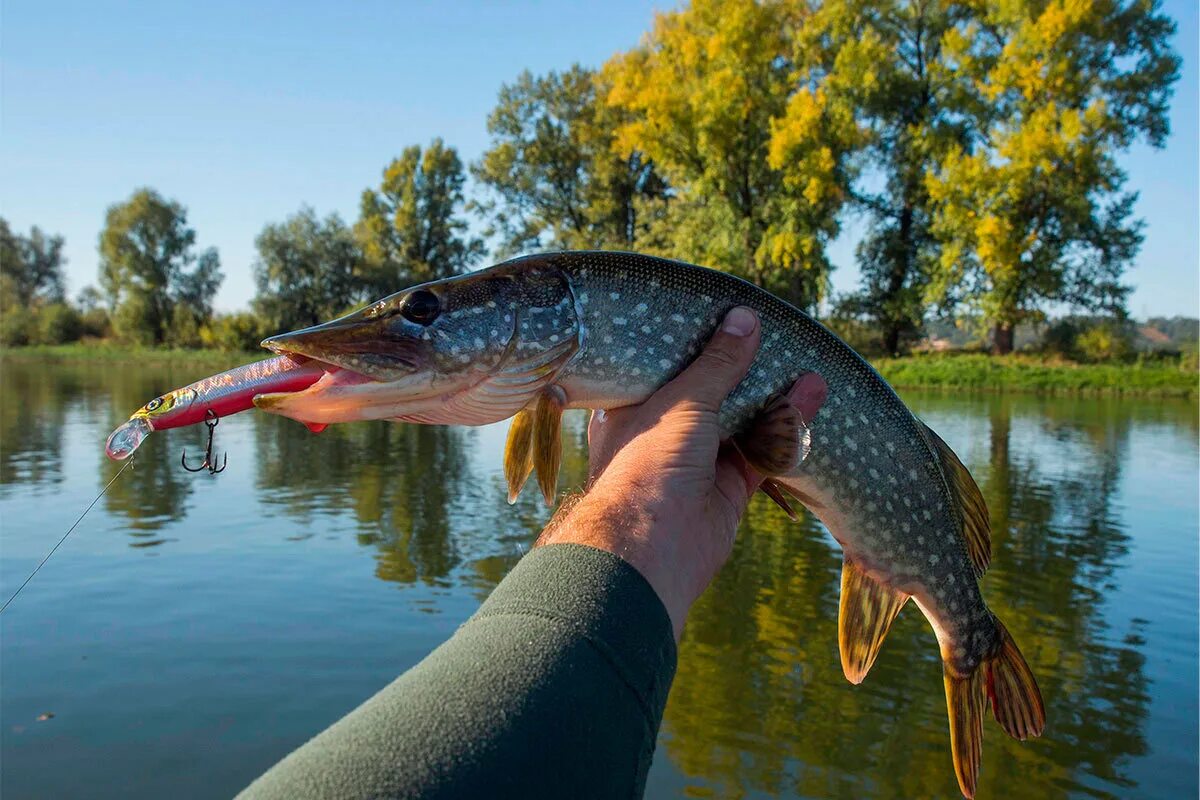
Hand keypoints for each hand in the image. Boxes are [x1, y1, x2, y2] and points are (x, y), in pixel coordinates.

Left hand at [538, 307, 827, 638]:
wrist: (653, 547)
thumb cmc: (647, 463)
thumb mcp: (683, 400)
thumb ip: (717, 364)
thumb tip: (744, 320)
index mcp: (634, 409)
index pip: (667, 371)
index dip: (696, 348)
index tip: (724, 321)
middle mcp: (664, 434)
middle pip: (710, 396)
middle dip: (742, 372)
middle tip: (772, 338)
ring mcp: (698, 463)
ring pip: (742, 424)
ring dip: (773, 397)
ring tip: (803, 361)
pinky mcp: (729, 489)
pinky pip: (763, 451)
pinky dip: (787, 426)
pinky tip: (811, 394)